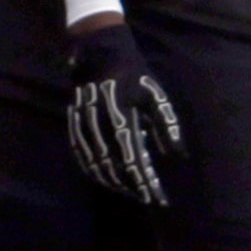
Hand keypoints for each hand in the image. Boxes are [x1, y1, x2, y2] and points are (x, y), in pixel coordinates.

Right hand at [67, 19, 183, 205]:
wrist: (97, 51)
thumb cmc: (133, 73)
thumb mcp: (155, 94)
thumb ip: (166, 125)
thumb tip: (176, 155)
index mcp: (122, 115)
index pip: (134, 158)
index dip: (145, 181)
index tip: (158, 198)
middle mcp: (99, 123)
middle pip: (113, 166)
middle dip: (131, 186)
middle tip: (147, 198)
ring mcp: (83, 124)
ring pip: (95, 164)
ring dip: (113, 182)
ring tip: (131, 192)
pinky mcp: (74, 124)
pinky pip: (81, 154)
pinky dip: (93, 171)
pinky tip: (105, 179)